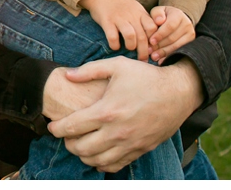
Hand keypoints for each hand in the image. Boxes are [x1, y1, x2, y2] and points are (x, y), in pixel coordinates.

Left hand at [46, 57, 203, 171]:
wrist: (179, 92)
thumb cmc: (146, 77)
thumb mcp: (117, 66)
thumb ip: (89, 71)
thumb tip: (67, 76)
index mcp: (107, 111)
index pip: (73, 127)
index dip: (57, 128)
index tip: (51, 126)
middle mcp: (117, 132)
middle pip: (81, 148)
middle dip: (68, 143)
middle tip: (65, 135)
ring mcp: (129, 144)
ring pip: (97, 161)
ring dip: (83, 155)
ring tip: (79, 144)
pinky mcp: (140, 150)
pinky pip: (115, 166)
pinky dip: (102, 164)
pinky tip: (97, 155)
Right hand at [79, 0, 157, 61]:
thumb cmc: (120, 5)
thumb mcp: (136, 9)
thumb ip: (144, 21)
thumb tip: (153, 39)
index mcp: (140, 13)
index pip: (152, 28)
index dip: (153, 41)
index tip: (152, 49)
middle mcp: (131, 15)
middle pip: (142, 35)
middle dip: (144, 50)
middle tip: (143, 59)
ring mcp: (118, 18)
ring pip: (130, 36)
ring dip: (131, 46)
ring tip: (129, 48)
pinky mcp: (106, 21)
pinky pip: (112, 36)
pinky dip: (115, 45)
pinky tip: (115, 46)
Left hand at [149, 6, 195, 63]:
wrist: (176, 19)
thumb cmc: (163, 16)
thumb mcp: (158, 11)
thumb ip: (157, 14)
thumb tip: (159, 21)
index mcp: (178, 15)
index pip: (170, 26)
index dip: (160, 34)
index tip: (151, 41)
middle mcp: (187, 24)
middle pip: (173, 38)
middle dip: (160, 45)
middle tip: (149, 51)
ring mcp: (190, 34)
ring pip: (177, 46)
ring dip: (164, 52)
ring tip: (153, 56)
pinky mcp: (191, 43)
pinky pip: (180, 51)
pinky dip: (169, 56)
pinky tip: (161, 60)